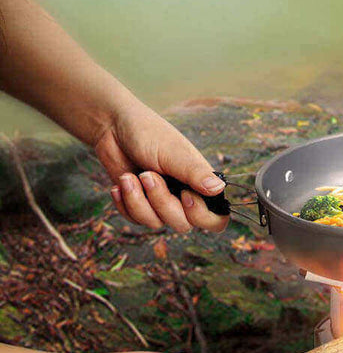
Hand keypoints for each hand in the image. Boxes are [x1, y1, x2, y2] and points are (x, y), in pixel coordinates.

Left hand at [94, 103, 229, 232]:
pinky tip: (120, 184)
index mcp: (200, 185)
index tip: (184, 195)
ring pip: (156, 224)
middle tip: (147, 175)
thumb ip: (196, 173)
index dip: (201, 216)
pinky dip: (125, 203)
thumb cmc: (149, 134)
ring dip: (138, 201)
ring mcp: (160, 204)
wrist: (112, 127)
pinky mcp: (139, 206)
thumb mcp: (174, 153)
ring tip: (129, 177)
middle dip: (161, 202)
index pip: (216, 219)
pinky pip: (135, 220)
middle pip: (182, 225)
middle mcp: (183, 198)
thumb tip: (219, 188)